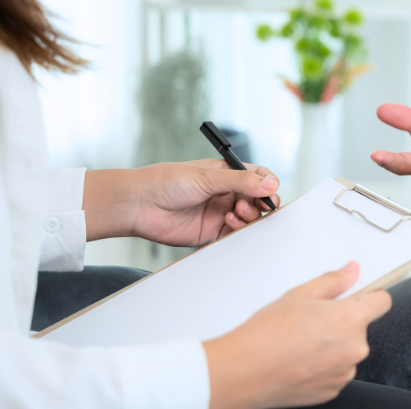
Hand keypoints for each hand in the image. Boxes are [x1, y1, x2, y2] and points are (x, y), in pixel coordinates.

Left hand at [83, 159, 280, 245]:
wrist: (140, 204)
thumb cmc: (168, 181)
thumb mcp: (208, 177)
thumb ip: (241, 182)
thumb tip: (271, 184)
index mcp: (227, 174)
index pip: (258, 177)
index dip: (268, 185)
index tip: (271, 192)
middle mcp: (226, 193)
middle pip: (257, 200)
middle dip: (260, 204)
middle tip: (256, 206)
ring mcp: (220, 214)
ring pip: (249, 220)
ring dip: (249, 218)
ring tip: (235, 214)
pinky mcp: (212, 233)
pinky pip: (234, 236)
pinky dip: (238, 232)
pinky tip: (227, 224)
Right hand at [203, 262, 391, 408]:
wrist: (244, 372)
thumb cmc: (267, 333)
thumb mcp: (300, 294)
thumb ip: (333, 281)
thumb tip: (351, 271)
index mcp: (351, 319)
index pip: (382, 301)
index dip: (371, 295)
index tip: (363, 294)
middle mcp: (355, 348)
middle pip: (360, 327)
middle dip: (342, 322)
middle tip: (312, 320)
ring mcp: (345, 372)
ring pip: (347, 351)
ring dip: (332, 346)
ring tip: (301, 342)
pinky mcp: (333, 391)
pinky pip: (336, 371)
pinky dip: (323, 366)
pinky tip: (299, 359)